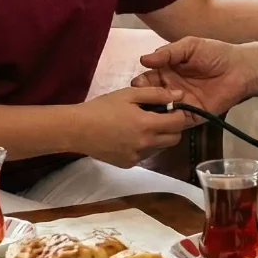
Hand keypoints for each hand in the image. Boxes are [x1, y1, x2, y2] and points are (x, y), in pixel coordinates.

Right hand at [71, 87, 197, 167]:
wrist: (77, 129)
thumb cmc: (102, 107)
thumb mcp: (129, 94)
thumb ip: (156, 94)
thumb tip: (180, 94)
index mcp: (147, 125)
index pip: (178, 123)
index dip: (179, 113)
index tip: (171, 107)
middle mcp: (146, 144)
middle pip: (175, 139)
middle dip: (173, 127)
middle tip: (160, 116)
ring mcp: (137, 157)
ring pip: (161, 148)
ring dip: (159, 137)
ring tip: (142, 125)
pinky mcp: (128, 164)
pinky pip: (146, 155)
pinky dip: (145, 146)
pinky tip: (130, 136)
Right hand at [133, 37, 253, 114]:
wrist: (240, 68)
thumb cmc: (215, 54)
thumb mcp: (189, 46)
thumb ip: (167, 53)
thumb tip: (143, 59)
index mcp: (167, 71)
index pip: (147, 80)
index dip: (140, 84)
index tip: (136, 86)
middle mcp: (170, 89)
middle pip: (150, 98)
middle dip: (144, 100)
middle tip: (142, 101)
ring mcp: (180, 104)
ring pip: (160, 112)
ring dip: (154, 113)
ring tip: (152, 112)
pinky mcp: (192, 116)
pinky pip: (177, 122)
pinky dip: (169, 122)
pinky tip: (165, 121)